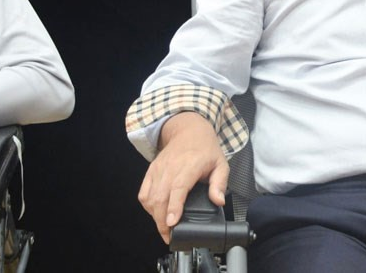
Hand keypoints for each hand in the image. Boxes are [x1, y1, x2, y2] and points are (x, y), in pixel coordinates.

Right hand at [137, 112, 229, 242]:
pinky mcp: (150, 172)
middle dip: (162, 221)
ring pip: (150, 198)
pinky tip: (156, 213)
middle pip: (160, 197)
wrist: (188, 130)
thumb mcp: (221, 164)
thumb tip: (218, 201)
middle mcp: (171, 167)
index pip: (178, 188)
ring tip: (164, 228)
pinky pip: (144, 193)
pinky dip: (148, 206)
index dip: (174, 207)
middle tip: (169, 236)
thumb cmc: (205, 148)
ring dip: (154, 216)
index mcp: (190, 165)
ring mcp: (158, 169)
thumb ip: (220, 183)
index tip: (172, 222)